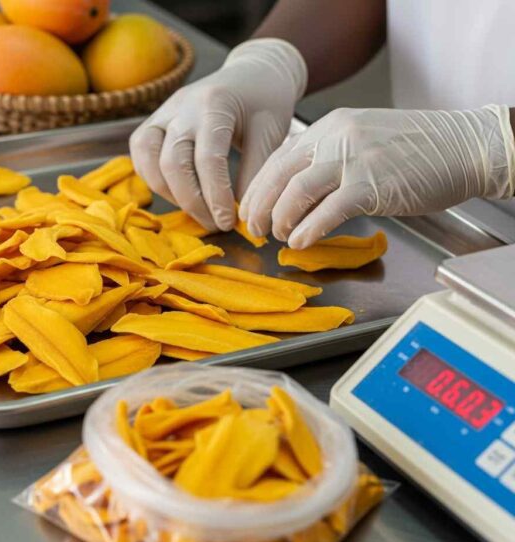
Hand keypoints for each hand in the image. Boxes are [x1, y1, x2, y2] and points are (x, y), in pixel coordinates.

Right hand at [129, 38, 306, 231]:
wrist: (250, 74)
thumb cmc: (265, 104)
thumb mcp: (272, 133)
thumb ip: (255, 172)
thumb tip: (242, 214)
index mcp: (215, 104)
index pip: (208, 159)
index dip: (216, 196)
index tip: (229, 222)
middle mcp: (182, 106)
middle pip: (173, 163)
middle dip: (193, 202)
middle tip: (216, 225)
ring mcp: (163, 112)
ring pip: (149, 159)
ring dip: (170, 195)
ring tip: (199, 213)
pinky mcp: (154, 121)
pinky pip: (141, 155)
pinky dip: (154, 180)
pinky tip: (179, 196)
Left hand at [240, 105, 514, 247]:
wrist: (461, 146)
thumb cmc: (414, 149)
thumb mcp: (361, 141)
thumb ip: (329, 159)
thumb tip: (298, 191)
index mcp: (329, 127)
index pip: (279, 157)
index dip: (259, 187)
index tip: (251, 209)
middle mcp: (335, 138)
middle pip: (280, 174)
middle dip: (260, 205)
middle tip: (254, 229)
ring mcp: (353, 159)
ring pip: (297, 191)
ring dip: (281, 218)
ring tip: (278, 236)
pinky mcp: (371, 185)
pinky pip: (328, 211)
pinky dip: (308, 229)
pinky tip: (300, 242)